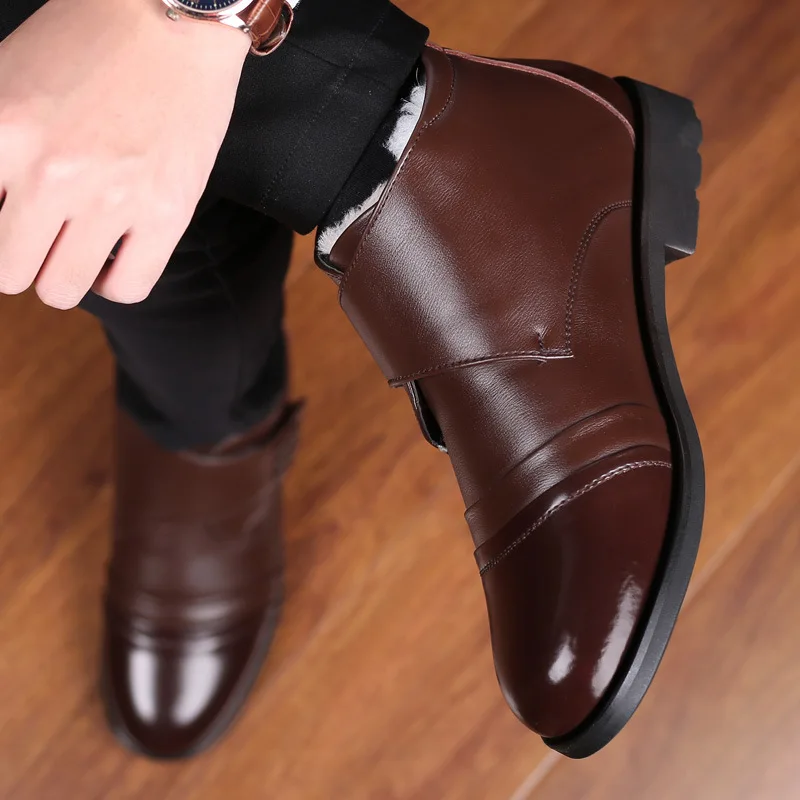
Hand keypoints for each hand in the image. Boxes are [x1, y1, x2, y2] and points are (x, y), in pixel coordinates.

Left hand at [0, 0, 249, 307]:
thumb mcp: (5, 77)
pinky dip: (115, 281)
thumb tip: (0, 202)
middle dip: (20, 257)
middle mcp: (53, 173)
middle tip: (39, 235)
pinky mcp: (167, 214)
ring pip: (61, 290)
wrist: (173, 17)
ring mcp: (114, 199)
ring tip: (80, 242)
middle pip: (9, 273)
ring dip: (65, 272)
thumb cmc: (90, 38)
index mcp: (3, 131)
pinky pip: (127, 289)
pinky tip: (117, 252)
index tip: (11, 216)